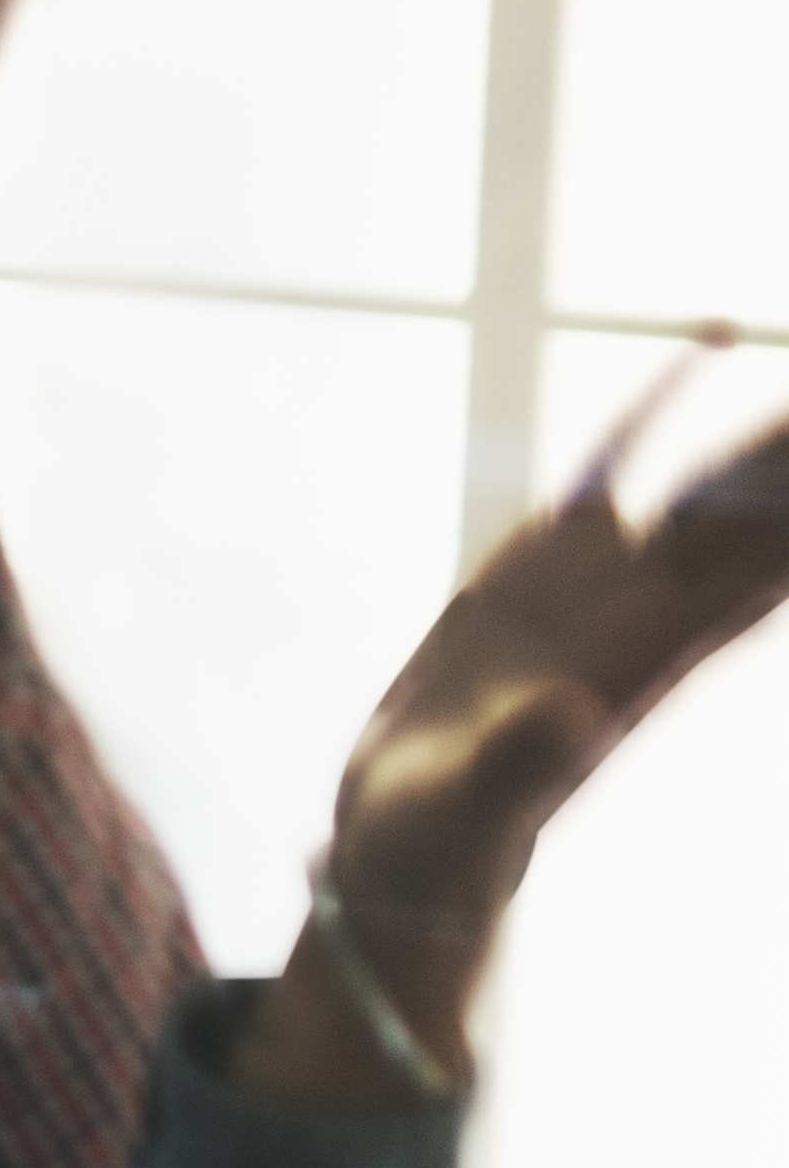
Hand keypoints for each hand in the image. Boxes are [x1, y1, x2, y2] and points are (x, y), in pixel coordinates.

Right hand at [273, 364, 788, 1093]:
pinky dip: (662, 399)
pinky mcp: (554, 552)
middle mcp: (648, 611)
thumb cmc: (446, 831)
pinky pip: (621, 455)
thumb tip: (569, 712)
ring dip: (770, 428)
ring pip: (714, 481)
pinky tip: (712, 336)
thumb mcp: (476, 802)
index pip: (753, 582)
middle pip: (758, 517)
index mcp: (644, 664)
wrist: (415, 827)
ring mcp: (609, 576)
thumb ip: (523, 761)